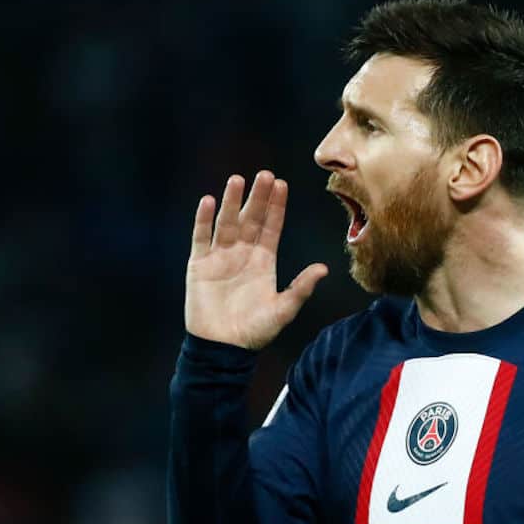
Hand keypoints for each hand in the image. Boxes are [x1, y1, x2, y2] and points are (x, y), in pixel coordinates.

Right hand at [185, 170, 328, 349]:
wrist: (222, 348)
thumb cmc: (254, 331)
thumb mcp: (282, 310)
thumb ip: (301, 288)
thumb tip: (323, 268)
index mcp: (264, 261)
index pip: (271, 227)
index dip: (276, 207)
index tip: (281, 185)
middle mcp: (243, 254)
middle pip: (251, 219)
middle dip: (258, 197)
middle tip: (264, 174)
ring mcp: (220, 257)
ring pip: (227, 222)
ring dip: (232, 202)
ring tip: (238, 180)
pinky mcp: (199, 264)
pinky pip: (201, 237)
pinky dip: (203, 220)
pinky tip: (207, 201)